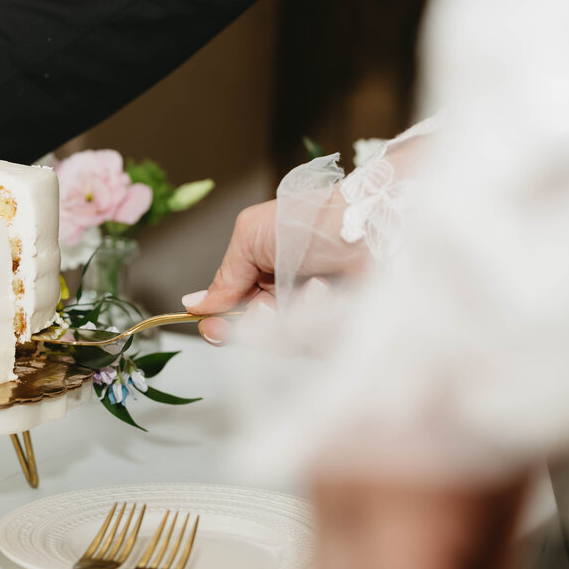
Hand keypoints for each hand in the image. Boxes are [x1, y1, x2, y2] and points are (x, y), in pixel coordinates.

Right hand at [183, 190, 367, 344]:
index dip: (221, 326)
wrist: (374, 220)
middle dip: (259, 328)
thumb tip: (194, 303)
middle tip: (267, 310)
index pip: (233, 317)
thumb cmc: (315, 218)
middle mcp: (287, 303)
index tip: (213, 327)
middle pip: (258, 340)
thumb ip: (224, 275)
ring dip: (294, 322)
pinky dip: (322, 324)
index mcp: (262, 280)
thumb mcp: (252, 235)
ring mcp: (315, 320)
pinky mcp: (342, 334)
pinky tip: (331, 296)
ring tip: (314, 289)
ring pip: (288, 348)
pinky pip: (321, 350)